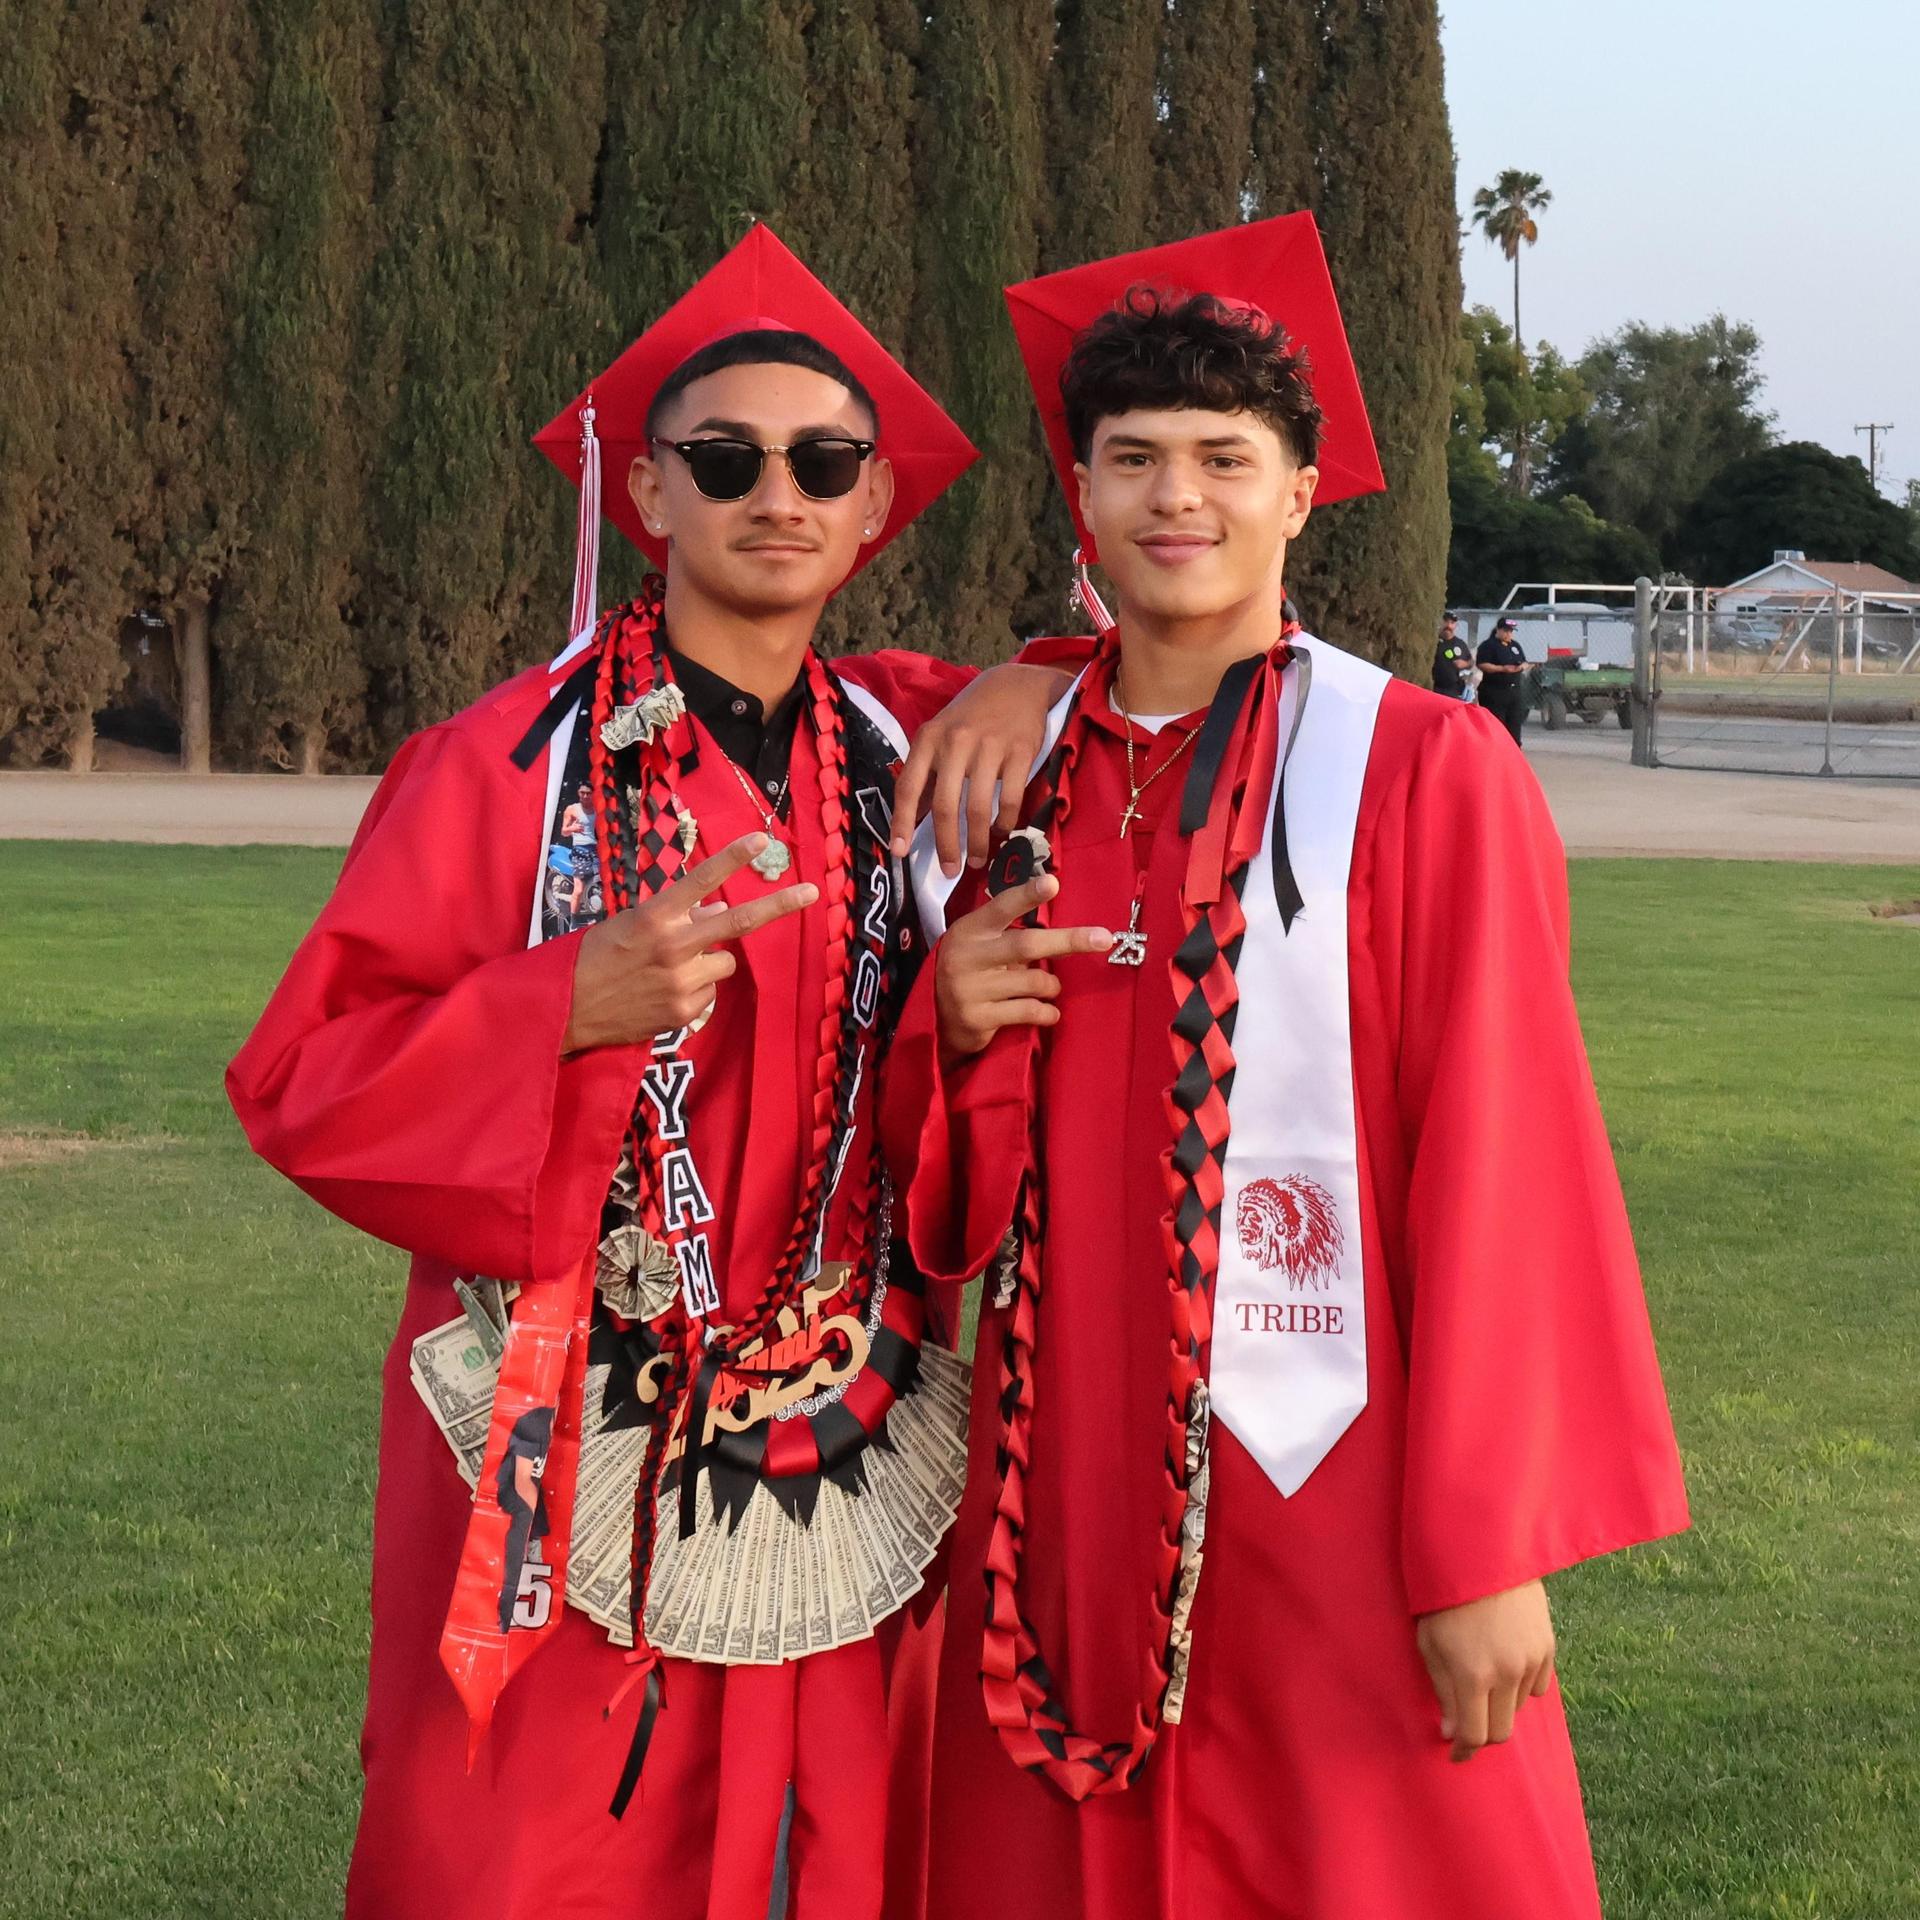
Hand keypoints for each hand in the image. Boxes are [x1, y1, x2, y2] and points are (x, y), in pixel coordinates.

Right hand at [562, 834, 816, 1052]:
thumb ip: (677, 916)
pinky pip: (710, 991)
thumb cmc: (593, 959)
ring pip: (724, 961)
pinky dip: (695, 990)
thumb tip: (720, 909)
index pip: (701, 880)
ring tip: (668, 971)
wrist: (564, 1010)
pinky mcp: (685, 1011)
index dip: (733, 857)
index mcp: (654, 917)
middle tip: (813, 892)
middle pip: (740, 921)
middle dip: (780, 905)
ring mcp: (683, 981)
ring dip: (708, 961)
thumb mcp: (628, 925)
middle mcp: (674, 946)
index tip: (763, 839)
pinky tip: (662, 993)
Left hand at [891, 663, 1073, 875]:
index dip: (902, 822)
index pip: (908, 786)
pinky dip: (1006, 822)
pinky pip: (1010, 798)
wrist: (1015, 685)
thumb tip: (911, 819)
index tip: (900, 851)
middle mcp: (955, 742)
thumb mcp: (941, 735)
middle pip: (945, 805)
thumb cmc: (972, 717)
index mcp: (929, 739)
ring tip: (979, 858)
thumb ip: (927, 773)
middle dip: (947, 845)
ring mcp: (989, 746)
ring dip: (979, 841)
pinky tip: (1003, 832)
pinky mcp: (1020, 751)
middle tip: (949, 870)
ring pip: (978, 807)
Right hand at [934, 874, 1109, 1060]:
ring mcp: (970, 989)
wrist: (937, 1021)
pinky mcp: (977, 1018)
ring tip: (1049, 988)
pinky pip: (1028, 1012)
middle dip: (1068, 940)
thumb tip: (1066, 928)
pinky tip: (1048, 1012)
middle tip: (1103, 938)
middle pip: (1027, 944)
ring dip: (1052, 985)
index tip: (1053, 883)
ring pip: (1034, 982)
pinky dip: (1047, 1012)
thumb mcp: (981, 945)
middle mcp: (967, 957)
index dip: (1027, 895)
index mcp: (970, 931)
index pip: (1001, 907)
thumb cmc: (972, 973)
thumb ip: (1011, 934)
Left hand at [1415, 1579, 1555, 1763]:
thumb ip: (1442, 1690)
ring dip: (1500, 1706)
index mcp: (1473, 1673)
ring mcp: (1532, 1660)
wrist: (1482, 1551)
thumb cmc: (1444, 1595)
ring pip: (1519, 1708)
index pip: (1475, 1735)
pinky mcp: (1548, 1646)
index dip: (1464, 1751)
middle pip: (1502, 1730)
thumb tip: (1452, 1732)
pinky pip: (1537, 1686)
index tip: (1455, 1755)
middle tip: (1467, 1724)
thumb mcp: (1429, 1641)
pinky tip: (1503, 1667)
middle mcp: (1508, 1672)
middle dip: (1482, 1734)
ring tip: (1481, 1682)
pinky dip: (1520, 1687)